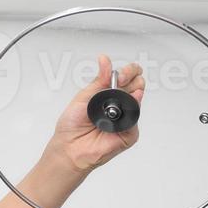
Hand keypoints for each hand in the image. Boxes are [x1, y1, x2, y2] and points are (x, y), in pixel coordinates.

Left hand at [42, 55, 145, 174]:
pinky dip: (132, 110)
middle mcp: (119, 104)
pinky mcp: (129, 133)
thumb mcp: (84, 96)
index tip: (119, 74)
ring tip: (120, 91)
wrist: (69, 147)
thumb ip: (99, 80)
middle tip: (121, 80)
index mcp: (108, 94)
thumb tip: (105, 60)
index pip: (127, 77)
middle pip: (137, 84)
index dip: (127, 71)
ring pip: (138, 98)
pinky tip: (126, 105)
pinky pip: (134, 119)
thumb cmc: (72, 125)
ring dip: (133, 90)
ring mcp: (125, 118)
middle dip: (132, 77)